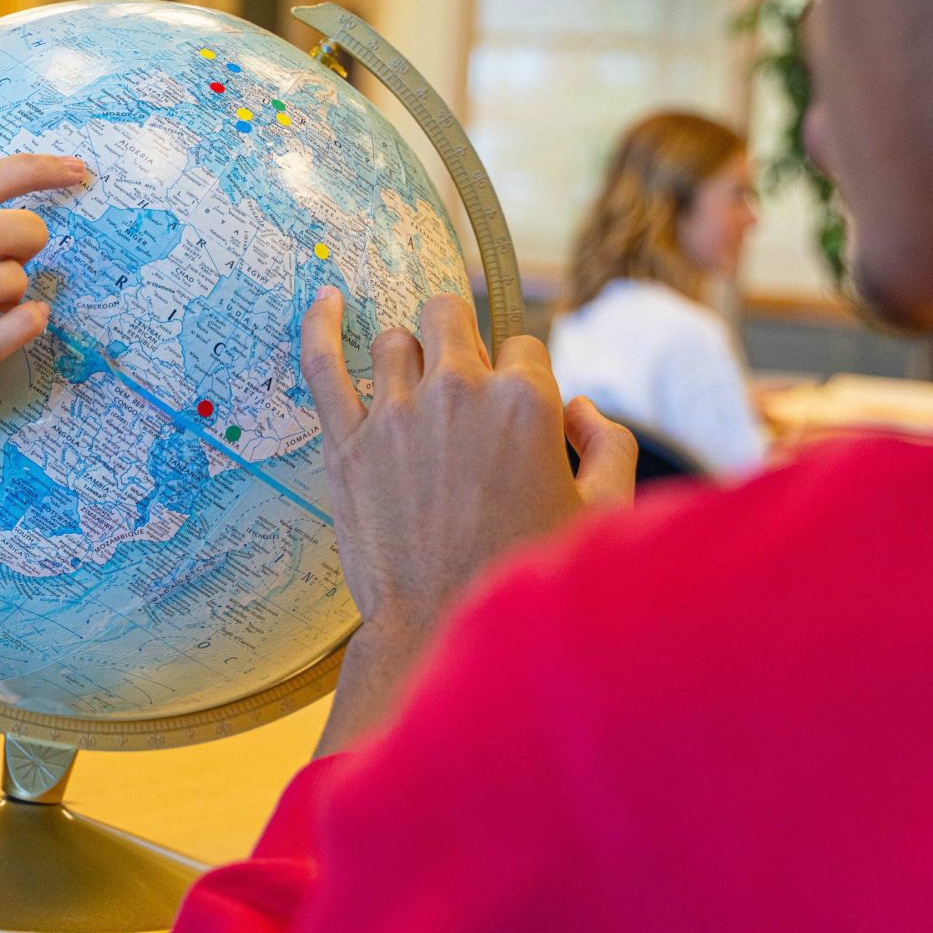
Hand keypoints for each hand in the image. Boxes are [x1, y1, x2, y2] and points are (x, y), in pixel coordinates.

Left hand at [300, 289, 635, 754]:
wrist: (443, 632)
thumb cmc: (528, 577)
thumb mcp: (602, 514)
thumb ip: (610, 446)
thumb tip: (581, 408)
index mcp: (526, 401)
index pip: (523, 347)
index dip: (521, 381)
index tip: (513, 418)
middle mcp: (458, 393)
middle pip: (453, 319)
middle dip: (461, 341)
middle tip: (461, 387)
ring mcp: (395, 415)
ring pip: (395, 341)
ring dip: (407, 357)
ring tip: (412, 391)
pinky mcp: (345, 444)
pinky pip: (322, 362)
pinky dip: (321, 325)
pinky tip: (327, 300)